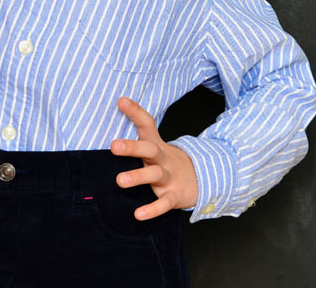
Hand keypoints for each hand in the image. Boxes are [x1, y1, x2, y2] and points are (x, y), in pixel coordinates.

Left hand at [110, 97, 198, 220]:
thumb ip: (136, 138)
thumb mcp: (155, 148)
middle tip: (114, 145)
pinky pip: (163, 203)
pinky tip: (138, 214)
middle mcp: (162, 159)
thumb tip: (114, 119)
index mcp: (156, 145)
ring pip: (154, 174)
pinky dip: (152, 209)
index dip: (135, 112)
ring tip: (119, 181)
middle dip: (132, 147)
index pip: (147, 124)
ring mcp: (169, 177)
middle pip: (150, 149)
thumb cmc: (167, 163)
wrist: (201, 180)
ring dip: (138, 177)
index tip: (121, 101)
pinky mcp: (174, 196)